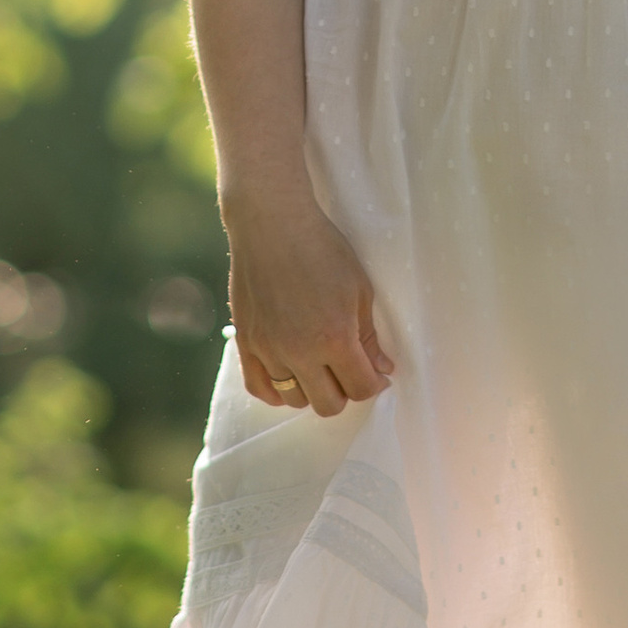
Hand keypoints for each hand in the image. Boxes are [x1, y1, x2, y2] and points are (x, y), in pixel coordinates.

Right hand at [225, 192, 394, 417]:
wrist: (271, 223)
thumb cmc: (321, 248)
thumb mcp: (358, 288)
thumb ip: (369, 335)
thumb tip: (382, 369)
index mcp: (335, 338)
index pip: (361, 388)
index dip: (375, 384)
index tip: (376, 373)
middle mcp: (299, 352)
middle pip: (328, 405)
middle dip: (345, 392)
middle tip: (348, 369)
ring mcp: (269, 350)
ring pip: (295, 400)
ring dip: (312, 390)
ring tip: (319, 367)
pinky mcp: (246, 342)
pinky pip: (260, 388)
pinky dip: (277, 392)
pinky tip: (290, 378)